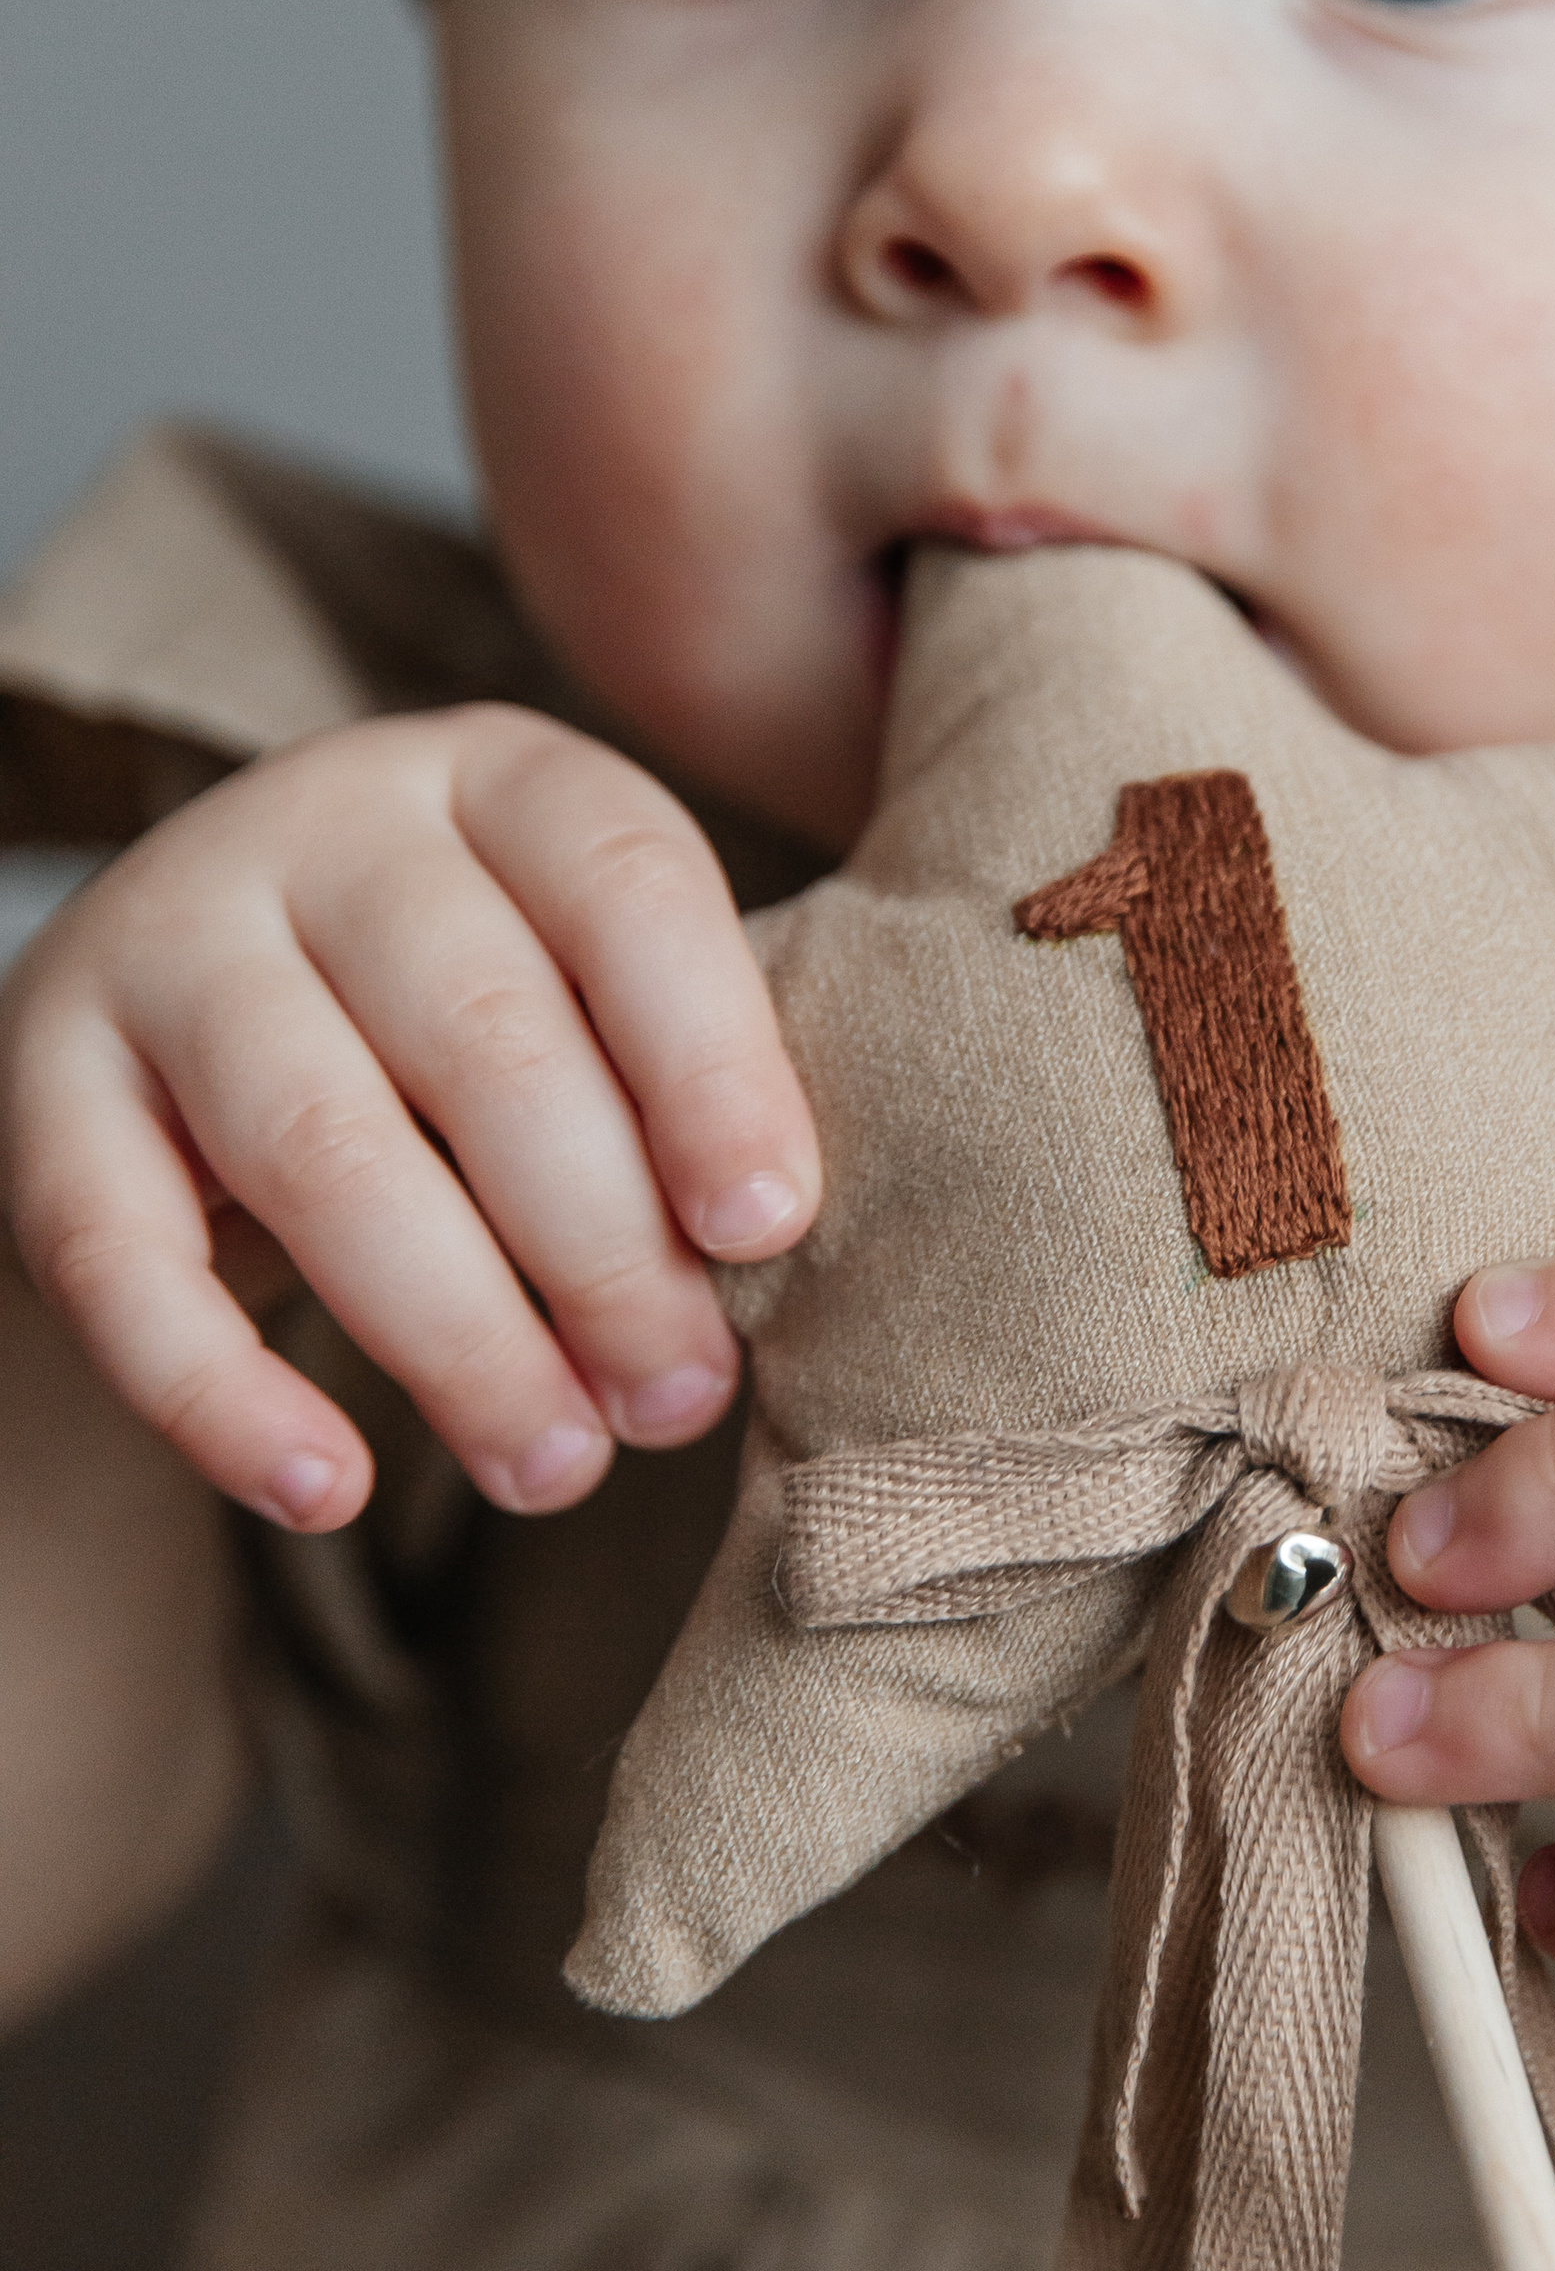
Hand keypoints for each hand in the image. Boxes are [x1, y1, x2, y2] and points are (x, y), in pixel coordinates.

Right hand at [0, 708, 818, 1533]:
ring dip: (454, 1336)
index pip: (627, 891)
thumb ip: (671, 1089)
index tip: (765, 1229)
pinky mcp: (44, 1073)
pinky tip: (325, 1491)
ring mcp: (167, 938)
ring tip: (553, 1467)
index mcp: (502, 779)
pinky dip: (219, 1392)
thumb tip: (751, 1268)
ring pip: (320, 1147)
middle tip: (674, 1401)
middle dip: (600, 1249)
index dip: (709, 1066)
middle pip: (482, 1036)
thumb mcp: (589, 987)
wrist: (198, 996)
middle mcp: (326, 823)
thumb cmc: (473, 1013)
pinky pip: (117, 1253)